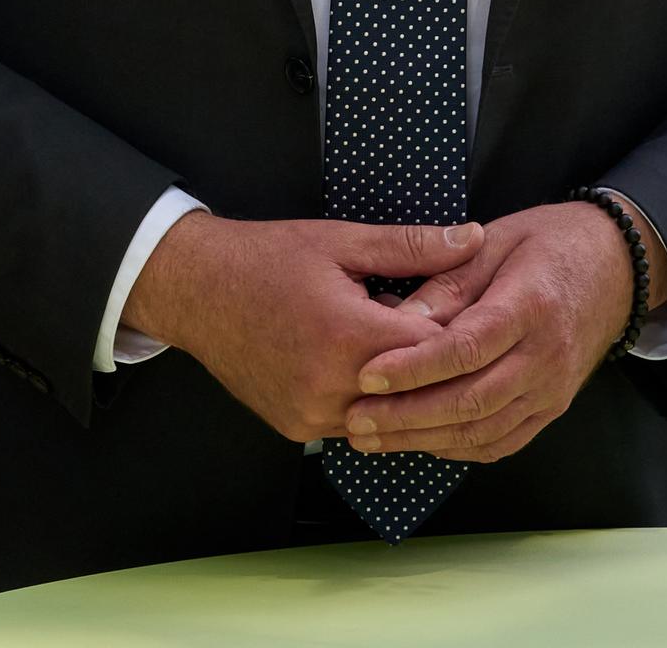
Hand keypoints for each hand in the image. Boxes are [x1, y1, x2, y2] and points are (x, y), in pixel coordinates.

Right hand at [123, 212, 482, 443]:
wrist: (194, 289)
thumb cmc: (264, 259)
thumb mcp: (340, 241)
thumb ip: (411, 245)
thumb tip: (472, 239)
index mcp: (347, 335)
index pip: (436, 349)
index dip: (452, 326)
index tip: (452, 306)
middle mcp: (330, 386)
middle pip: (416, 389)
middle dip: (428, 359)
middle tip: (423, 324)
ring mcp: (311, 415)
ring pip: (388, 413)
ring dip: (398, 384)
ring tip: (383, 340)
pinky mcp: (297, 428)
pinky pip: (353, 422)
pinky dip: (365, 397)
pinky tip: (354, 361)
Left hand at [339, 201, 647, 463]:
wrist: (613, 267)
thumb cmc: (546, 245)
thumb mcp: (493, 241)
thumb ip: (446, 281)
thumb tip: (398, 318)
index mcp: (531, 306)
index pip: (468, 348)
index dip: (415, 367)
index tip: (368, 374)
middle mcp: (547, 356)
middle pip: (473, 399)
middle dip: (407, 415)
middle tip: (356, 419)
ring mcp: (553, 389)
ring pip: (484, 429)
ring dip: (423, 439)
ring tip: (372, 437)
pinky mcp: (552, 409)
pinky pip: (502, 441)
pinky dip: (457, 447)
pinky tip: (418, 441)